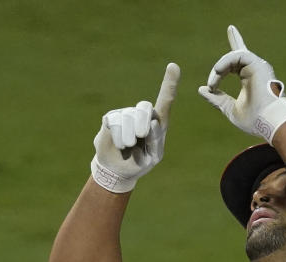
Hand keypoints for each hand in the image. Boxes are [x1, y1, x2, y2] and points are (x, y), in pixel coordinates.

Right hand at [91, 63, 180, 193]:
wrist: (118, 169)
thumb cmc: (140, 162)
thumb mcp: (152, 156)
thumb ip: (156, 141)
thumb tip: (153, 122)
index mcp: (158, 123)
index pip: (165, 101)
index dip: (169, 84)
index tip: (173, 66)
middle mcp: (143, 114)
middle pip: (145, 107)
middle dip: (142, 124)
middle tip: (140, 137)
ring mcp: (126, 114)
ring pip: (129, 117)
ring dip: (129, 138)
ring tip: (129, 147)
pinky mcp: (112, 117)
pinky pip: (116, 123)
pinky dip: (119, 139)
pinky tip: (120, 145)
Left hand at [197, 24, 285, 140]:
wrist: (269, 123)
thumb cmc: (254, 120)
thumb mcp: (230, 109)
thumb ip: (217, 99)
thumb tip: (202, 89)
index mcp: (249, 78)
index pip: (239, 60)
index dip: (235, 41)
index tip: (231, 29)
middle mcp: (254, 69)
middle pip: (238, 52)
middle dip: (221, 62)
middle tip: (212, 84)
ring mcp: (257, 65)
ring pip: (233, 57)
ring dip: (219, 70)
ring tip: (213, 83)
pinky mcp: (257, 64)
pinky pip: (237, 56)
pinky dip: (224, 64)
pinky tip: (218, 74)